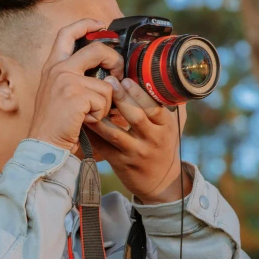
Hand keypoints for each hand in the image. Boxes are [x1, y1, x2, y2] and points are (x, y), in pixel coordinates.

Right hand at [27, 19, 124, 151]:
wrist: (44, 144)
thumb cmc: (55, 124)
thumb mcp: (59, 93)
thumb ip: (76, 78)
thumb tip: (108, 73)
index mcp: (53, 66)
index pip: (66, 33)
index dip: (85, 24)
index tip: (100, 24)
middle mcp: (58, 68)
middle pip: (97, 50)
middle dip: (115, 62)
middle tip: (117, 75)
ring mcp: (66, 80)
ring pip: (106, 84)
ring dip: (105, 104)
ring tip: (89, 114)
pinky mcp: (76, 94)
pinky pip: (105, 100)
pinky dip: (101, 114)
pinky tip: (86, 121)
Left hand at [84, 77, 191, 203]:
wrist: (161, 182)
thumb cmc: (165, 146)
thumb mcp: (175, 126)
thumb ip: (173, 104)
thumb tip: (173, 76)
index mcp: (166, 127)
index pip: (154, 108)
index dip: (139, 93)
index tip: (126, 78)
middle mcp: (153, 140)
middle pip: (136, 117)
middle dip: (122, 98)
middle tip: (107, 80)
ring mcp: (136, 152)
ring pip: (116, 133)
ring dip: (102, 117)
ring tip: (90, 100)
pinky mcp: (120, 163)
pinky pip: (103, 147)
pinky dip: (92, 133)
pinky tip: (83, 120)